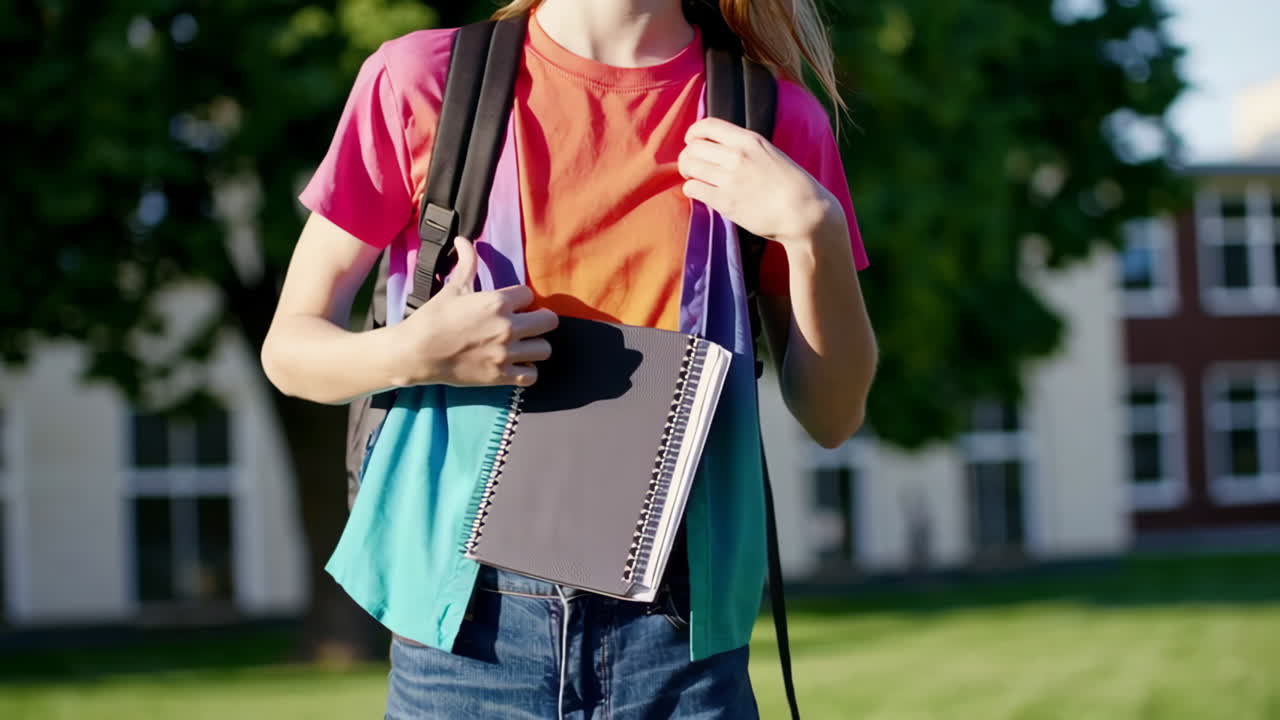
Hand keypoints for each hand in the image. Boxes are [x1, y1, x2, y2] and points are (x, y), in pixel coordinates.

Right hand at [388, 237, 557, 387]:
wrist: (416, 353)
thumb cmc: (433, 318)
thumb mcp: (453, 288)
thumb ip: (467, 263)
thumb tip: (464, 240)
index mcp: (498, 302)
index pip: (530, 295)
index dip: (522, 299)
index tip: (513, 305)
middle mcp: (508, 327)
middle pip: (549, 321)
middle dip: (541, 320)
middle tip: (528, 324)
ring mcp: (506, 353)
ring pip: (544, 349)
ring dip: (536, 346)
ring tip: (523, 346)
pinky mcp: (501, 376)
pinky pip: (532, 376)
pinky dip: (527, 371)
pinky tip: (517, 365)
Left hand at [678, 117, 839, 247]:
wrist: (804, 211)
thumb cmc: (792, 184)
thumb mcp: (770, 153)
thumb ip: (746, 148)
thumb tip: (721, 149)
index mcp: (749, 140)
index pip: (707, 125)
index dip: (693, 133)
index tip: (692, 141)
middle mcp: (736, 155)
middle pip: (693, 147)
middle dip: (688, 156)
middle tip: (693, 166)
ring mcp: (729, 178)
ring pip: (689, 166)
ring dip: (687, 172)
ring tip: (695, 179)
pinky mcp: (725, 201)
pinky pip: (693, 188)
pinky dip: (691, 189)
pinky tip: (701, 193)